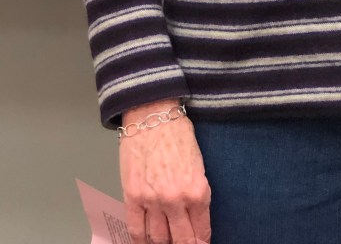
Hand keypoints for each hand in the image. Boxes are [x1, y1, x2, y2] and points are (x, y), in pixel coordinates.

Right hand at [120, 99, 210, 243]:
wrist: (152, 115)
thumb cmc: (177, 133)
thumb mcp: (198, 163)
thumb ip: (197, 191)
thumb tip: (194, 215)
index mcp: (197, 190)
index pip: (201, 230)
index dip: (201, 242)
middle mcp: (176, 200)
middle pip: (181, 239)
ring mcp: (153, 201)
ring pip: (158, 239)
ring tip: (167, 242)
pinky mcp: (133, 197)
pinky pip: (135, 229)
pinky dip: (140, 241)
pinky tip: (145, 243)